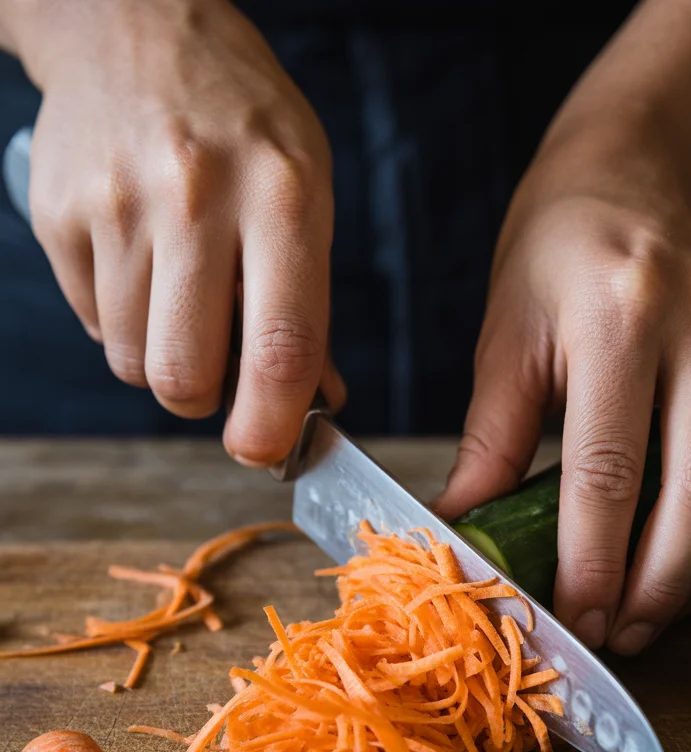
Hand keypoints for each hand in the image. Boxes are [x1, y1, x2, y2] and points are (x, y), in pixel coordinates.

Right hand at [24, 0, 342, 463]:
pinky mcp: (58, 213)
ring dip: (162, 357)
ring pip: (134, 362)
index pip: (279, 344)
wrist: (135, 28)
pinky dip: (123, 320)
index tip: (266, 451)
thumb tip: (312, 404)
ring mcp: (117, 203)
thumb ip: (308, 306)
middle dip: (204, 399)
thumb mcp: (306, 194)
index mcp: (281, 196)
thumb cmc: (241, 125)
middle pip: (184, 375)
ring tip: (180, 293)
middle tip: (218, 369)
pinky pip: (94, 324)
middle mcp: (194, 197)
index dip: (271, 423)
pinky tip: (141, 263)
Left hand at [436, 131, 690, 653]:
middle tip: (622, 634)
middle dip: (660, 584)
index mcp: (619, 311)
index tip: (577, 619)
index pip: (609, 469)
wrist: (637, 175)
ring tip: (653, 613)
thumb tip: (464, 533)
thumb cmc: (554, 255)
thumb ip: (491, 442)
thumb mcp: (505, 339)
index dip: (595, 561)